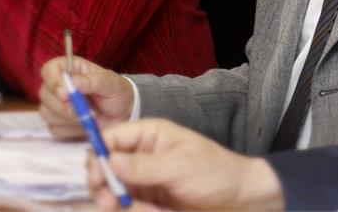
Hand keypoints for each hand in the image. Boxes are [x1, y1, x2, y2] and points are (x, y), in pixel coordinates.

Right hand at [38, 55, 134, 139]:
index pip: (49, 70)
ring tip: (91, 116)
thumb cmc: (116, 91)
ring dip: (69, 119)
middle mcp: (58, 85)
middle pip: (45, 94)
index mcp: (69, 68)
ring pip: (47, 113)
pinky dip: (71, 130)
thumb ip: (94, 80)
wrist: (122, 112)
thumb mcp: (111, 83)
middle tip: (86, 110)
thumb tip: (75, 82)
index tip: (65, 94)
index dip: (53, 82)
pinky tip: (85, 124)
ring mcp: (55, 105)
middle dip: (64, 106)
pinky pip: (54, 129)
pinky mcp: (57, 123)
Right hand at [88, 119, 282, 210]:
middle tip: (113, 204)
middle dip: (105, 188)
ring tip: (151, 211)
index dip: (98, 156)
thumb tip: (110, 161)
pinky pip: (129, 208)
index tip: (97, 179)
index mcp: (149, 135)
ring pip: (113, 193)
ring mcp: (142, 180)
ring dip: (124, 206)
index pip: (110, 139)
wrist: (240, 200)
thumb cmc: (216, 173)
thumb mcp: (180, 166)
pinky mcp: (147, 201)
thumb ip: (144, 166)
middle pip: (104, 169)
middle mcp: (140, 155)